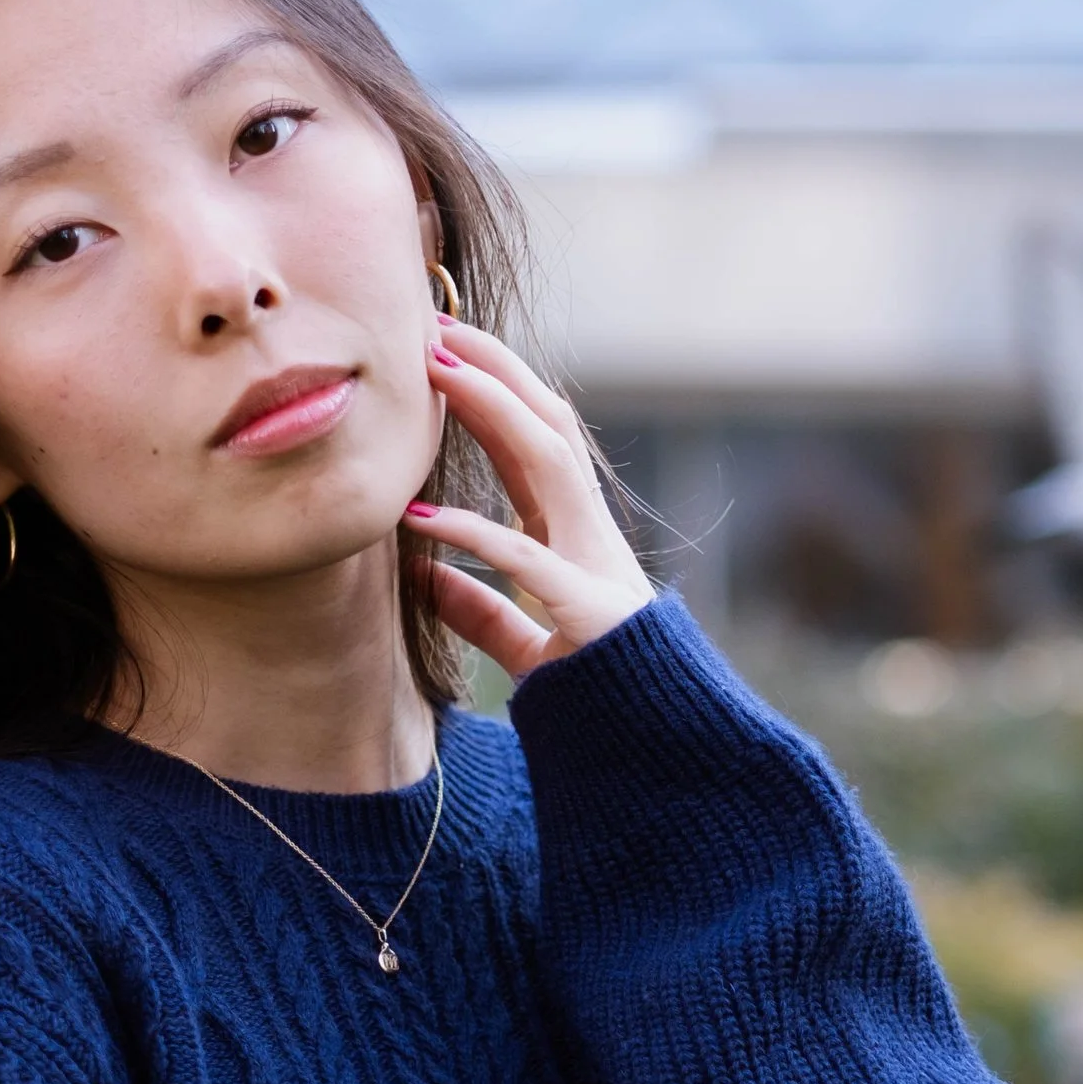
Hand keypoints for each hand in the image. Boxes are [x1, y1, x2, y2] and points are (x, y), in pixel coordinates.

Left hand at [404, 318, 656, 677]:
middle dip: (496, 369)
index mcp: (577, 539)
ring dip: (492, 409)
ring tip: (436, 375)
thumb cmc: (599, 702)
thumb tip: (424, 579)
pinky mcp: (588, 612)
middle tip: (436, 328)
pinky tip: (423, 520)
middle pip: (548, 425)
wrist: (659, 755)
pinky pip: (527, 561)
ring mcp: (595, 566)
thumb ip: (483, 613)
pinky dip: (474, 535)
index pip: (534, 444)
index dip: (491, 393)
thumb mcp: (528, 649)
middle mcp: (591, 537)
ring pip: (550, 460)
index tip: (440, 354)